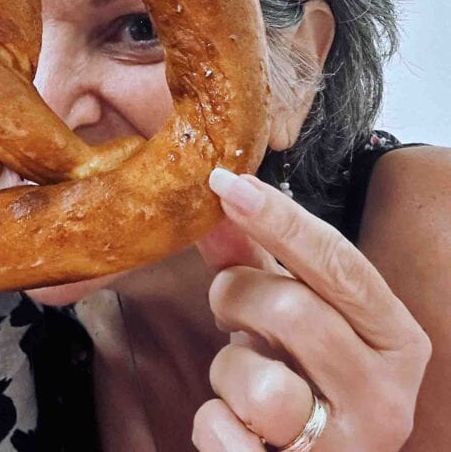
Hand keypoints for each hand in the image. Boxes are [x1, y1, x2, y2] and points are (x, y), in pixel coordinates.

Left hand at [192, 169, 430, 450]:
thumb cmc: (304, 381)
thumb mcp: (287, 318)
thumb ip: (255, 260)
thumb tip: (218, 201)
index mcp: (395, 338)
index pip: (340, 263)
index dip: (280, 220)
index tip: (226, 183)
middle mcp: (387, 394)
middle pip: (291, 310)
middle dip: (235, 299)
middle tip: (227, 310)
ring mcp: (350, 444)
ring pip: (258, 382)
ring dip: (226, 372)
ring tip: (243, 381)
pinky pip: (224, 434)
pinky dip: (213, 424)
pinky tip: (235, 426)